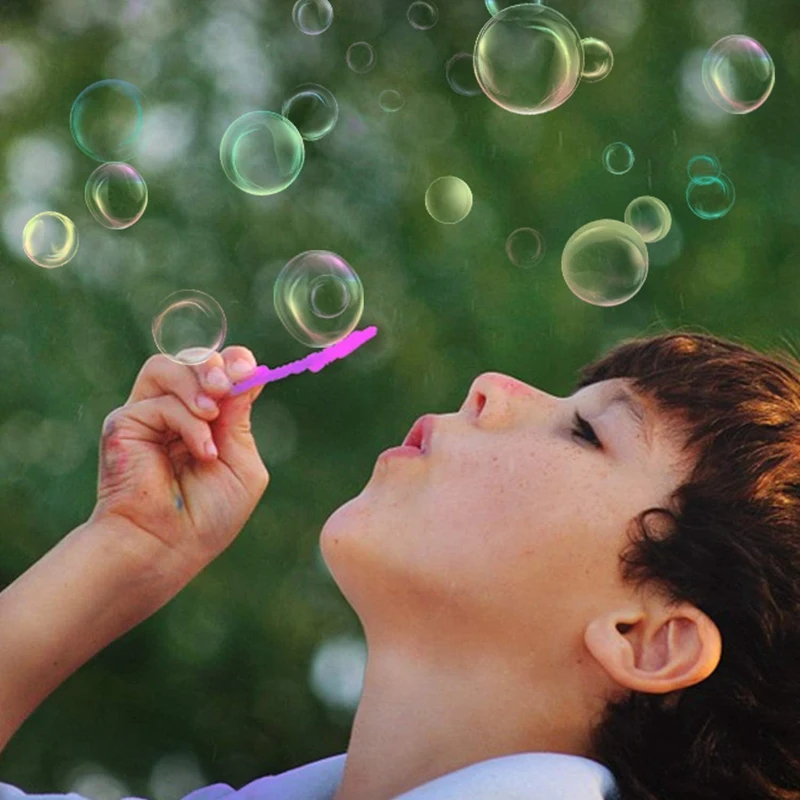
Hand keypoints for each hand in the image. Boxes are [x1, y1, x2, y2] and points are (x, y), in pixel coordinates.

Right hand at [89, 347, 268, 579]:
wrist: (169, 546)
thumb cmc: (209, 516)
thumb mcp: (242, 464)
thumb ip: (241, 421)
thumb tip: (247, 375)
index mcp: (207, 420)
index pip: (218, 372)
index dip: (234, 362)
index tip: (249, 369)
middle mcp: (176, 412)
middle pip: (193, 360)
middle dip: (216, 366)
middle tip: (227, 386)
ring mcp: (148, 416)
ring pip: (167, 366)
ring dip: (197, 382)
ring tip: (212, 414)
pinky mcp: (124, 423)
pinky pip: (160, 401)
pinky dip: (188, 422)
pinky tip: (203, 451)